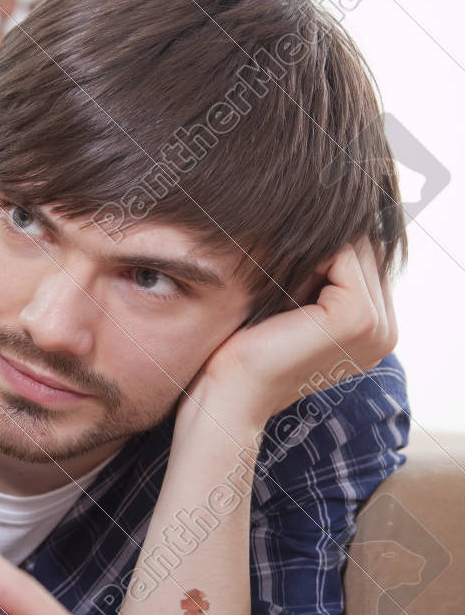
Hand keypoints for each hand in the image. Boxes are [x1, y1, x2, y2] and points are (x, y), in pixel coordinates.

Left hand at [184, 236, 396, 428]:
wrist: (227, 394)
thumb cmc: (246, 351)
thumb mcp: (291, 305)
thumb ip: (318, 274)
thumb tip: (324, 220)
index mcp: (377, 330)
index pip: (363, 259)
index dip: (320, 255)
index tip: (281, 281)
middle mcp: (387, 330)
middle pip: (363, 250)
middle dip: (318, 254)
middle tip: (277, 289)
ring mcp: (378, 327)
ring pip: (355, 248)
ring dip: (310, 257)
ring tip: (278, 294)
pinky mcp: (357, 318)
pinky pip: (343, 253)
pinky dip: (307, 258)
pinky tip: (279, 290)